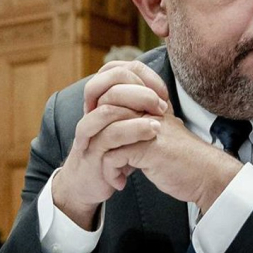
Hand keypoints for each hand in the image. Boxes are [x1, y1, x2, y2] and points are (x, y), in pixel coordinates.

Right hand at [53, 61, 171, 228]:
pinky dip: (130, 137)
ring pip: (107, 110)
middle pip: (112, 81)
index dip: (145, 77)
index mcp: (100, 99)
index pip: (119, 69)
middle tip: (163, 107)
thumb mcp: (126, 127)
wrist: (88, 183)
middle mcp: (92, 108)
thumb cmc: (112, 152)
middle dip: (142, 92)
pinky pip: (107, 139)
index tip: (164, 94)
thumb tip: (163, 93)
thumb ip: (138, 109)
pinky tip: (147, 140)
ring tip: (157, 127)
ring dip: (136, 115)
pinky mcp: (90, 151)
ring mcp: (89, 130)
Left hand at [102, 111, 241, 213]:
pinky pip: (112, 156)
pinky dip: (111, 173)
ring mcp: (146, 127)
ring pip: (105, 135)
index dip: (100, 119)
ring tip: (112, 173)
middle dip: (96, 138)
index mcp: (150, 103)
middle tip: (101, 158)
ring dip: (103, 158)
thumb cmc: (182, 160)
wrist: (206, 175)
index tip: (102, 143)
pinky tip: (121, 182)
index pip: (112, 94)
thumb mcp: (158, 135)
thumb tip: (110, 126)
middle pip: (105, 112)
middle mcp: (147, 110)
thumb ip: (138, 126)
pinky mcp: (146, 147)